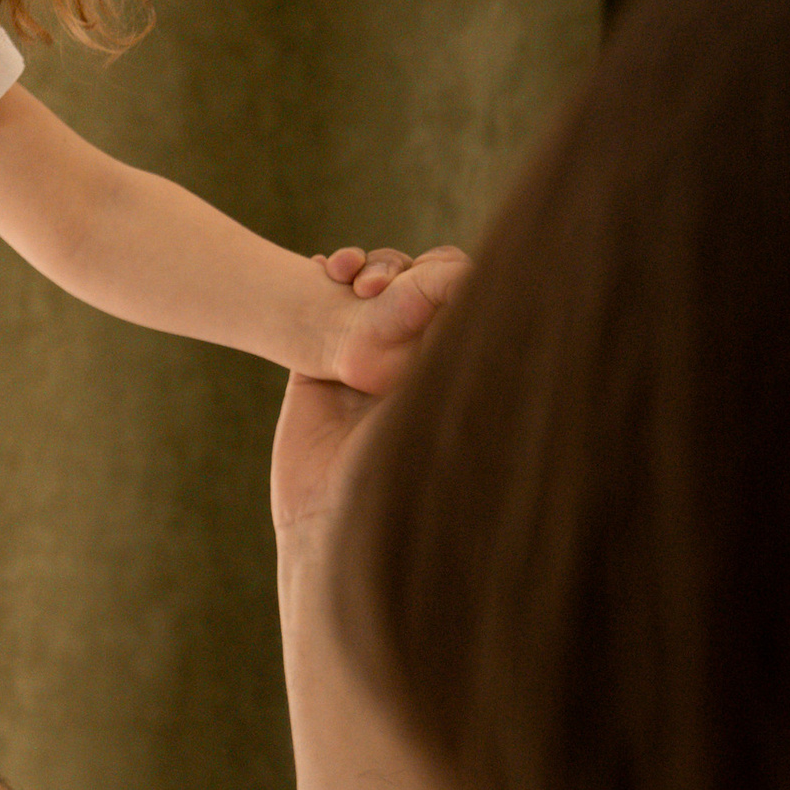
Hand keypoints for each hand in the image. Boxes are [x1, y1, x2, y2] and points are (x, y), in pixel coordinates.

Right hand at [271, 246, 470, 545]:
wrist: (332, 521)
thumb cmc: (404, 472)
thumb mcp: (443, 400)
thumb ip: (455, 343)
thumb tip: (472, 278)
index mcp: (455, 364)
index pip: (461, 292)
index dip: (444, 273)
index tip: (430, 278)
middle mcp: (413, 358)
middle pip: (415, 280)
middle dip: (398, 268)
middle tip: (378, 286)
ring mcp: (364, 359)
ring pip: (371, 285)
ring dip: (364, 267)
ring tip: (349, 278)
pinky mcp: (316, 365)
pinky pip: (320, 303)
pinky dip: (322, 276)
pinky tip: (323, 269)